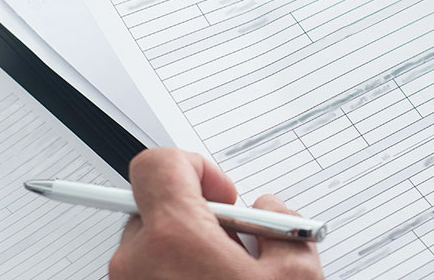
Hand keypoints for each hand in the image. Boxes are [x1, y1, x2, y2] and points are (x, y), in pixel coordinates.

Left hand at [108, 148, 321, 279]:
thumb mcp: (297, 276)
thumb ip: (284, 226)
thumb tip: (270, 212)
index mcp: (174, 238)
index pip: (158, 164)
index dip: (195, 169)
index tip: (220, 196)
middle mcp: (137, 261)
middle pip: (156, 207)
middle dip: (196, 219)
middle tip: (233, 248)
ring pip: (150, 245)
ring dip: (184, 251)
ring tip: (223, 276)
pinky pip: (145, 272)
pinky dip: (173, 274)